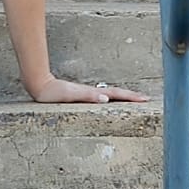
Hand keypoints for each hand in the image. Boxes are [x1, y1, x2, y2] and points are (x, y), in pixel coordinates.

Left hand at [27, 74, 147, 103]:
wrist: (42, 87)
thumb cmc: (55, 93)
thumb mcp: (72, 96)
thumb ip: (89, 96)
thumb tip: (106, 98)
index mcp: (94, 93)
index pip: (117, 94)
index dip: (131, 97)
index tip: (145, 99)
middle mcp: (93, 92)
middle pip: (117, 93)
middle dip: (132, 96)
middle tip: (145, 99)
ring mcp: (89, 94)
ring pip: (111, 95)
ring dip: (124, 97)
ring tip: (134, 100)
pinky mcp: (83, 96)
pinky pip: (103, 97)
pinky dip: (112, 99)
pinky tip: (112, 101)